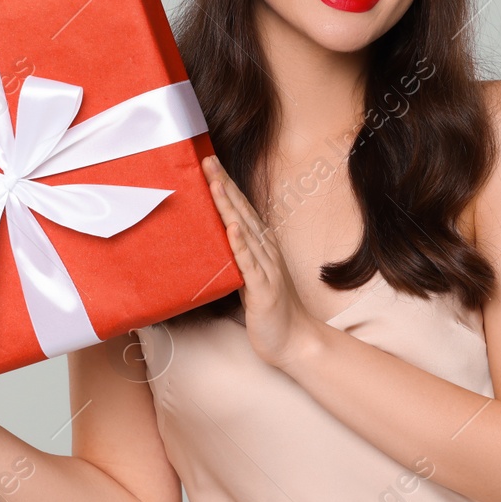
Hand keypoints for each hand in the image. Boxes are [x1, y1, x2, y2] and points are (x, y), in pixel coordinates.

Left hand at [203, 155, 324, 369]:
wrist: (294, 342)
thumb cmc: (270, 311)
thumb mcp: (249, 278)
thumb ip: (237, 257)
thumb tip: (218, 238)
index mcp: (261, 247)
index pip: (241, 210)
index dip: (226, 186)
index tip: (209, 163)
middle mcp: (266, 252)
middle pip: (242, 212)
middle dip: (223, 185)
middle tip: (206, 160)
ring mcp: (267, 269)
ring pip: (244, 232)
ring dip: (229, 207)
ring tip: (214, 183)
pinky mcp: (264, 290)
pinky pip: (250, 265)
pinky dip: (240, 245)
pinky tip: (232, 228)